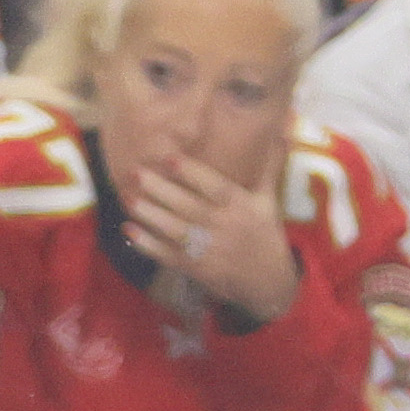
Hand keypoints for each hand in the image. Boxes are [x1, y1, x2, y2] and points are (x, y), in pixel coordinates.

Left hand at [116, 146, 302, 327]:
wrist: (266, 281)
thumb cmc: (265, 234)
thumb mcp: (268, 200)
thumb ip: (268, 166)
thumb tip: (282, 129)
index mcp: (241, 207)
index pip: (215, 187)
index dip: (193, 173)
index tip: (170, 158)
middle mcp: (222, 226)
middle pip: (188, 206)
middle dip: (160, 189)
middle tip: (135, 172)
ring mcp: (205, 248)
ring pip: (173, 229)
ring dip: (149, 214)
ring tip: (127, 197)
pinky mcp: (192, 266)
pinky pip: (165, 254)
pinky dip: (146, 243)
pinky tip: (128, 229)